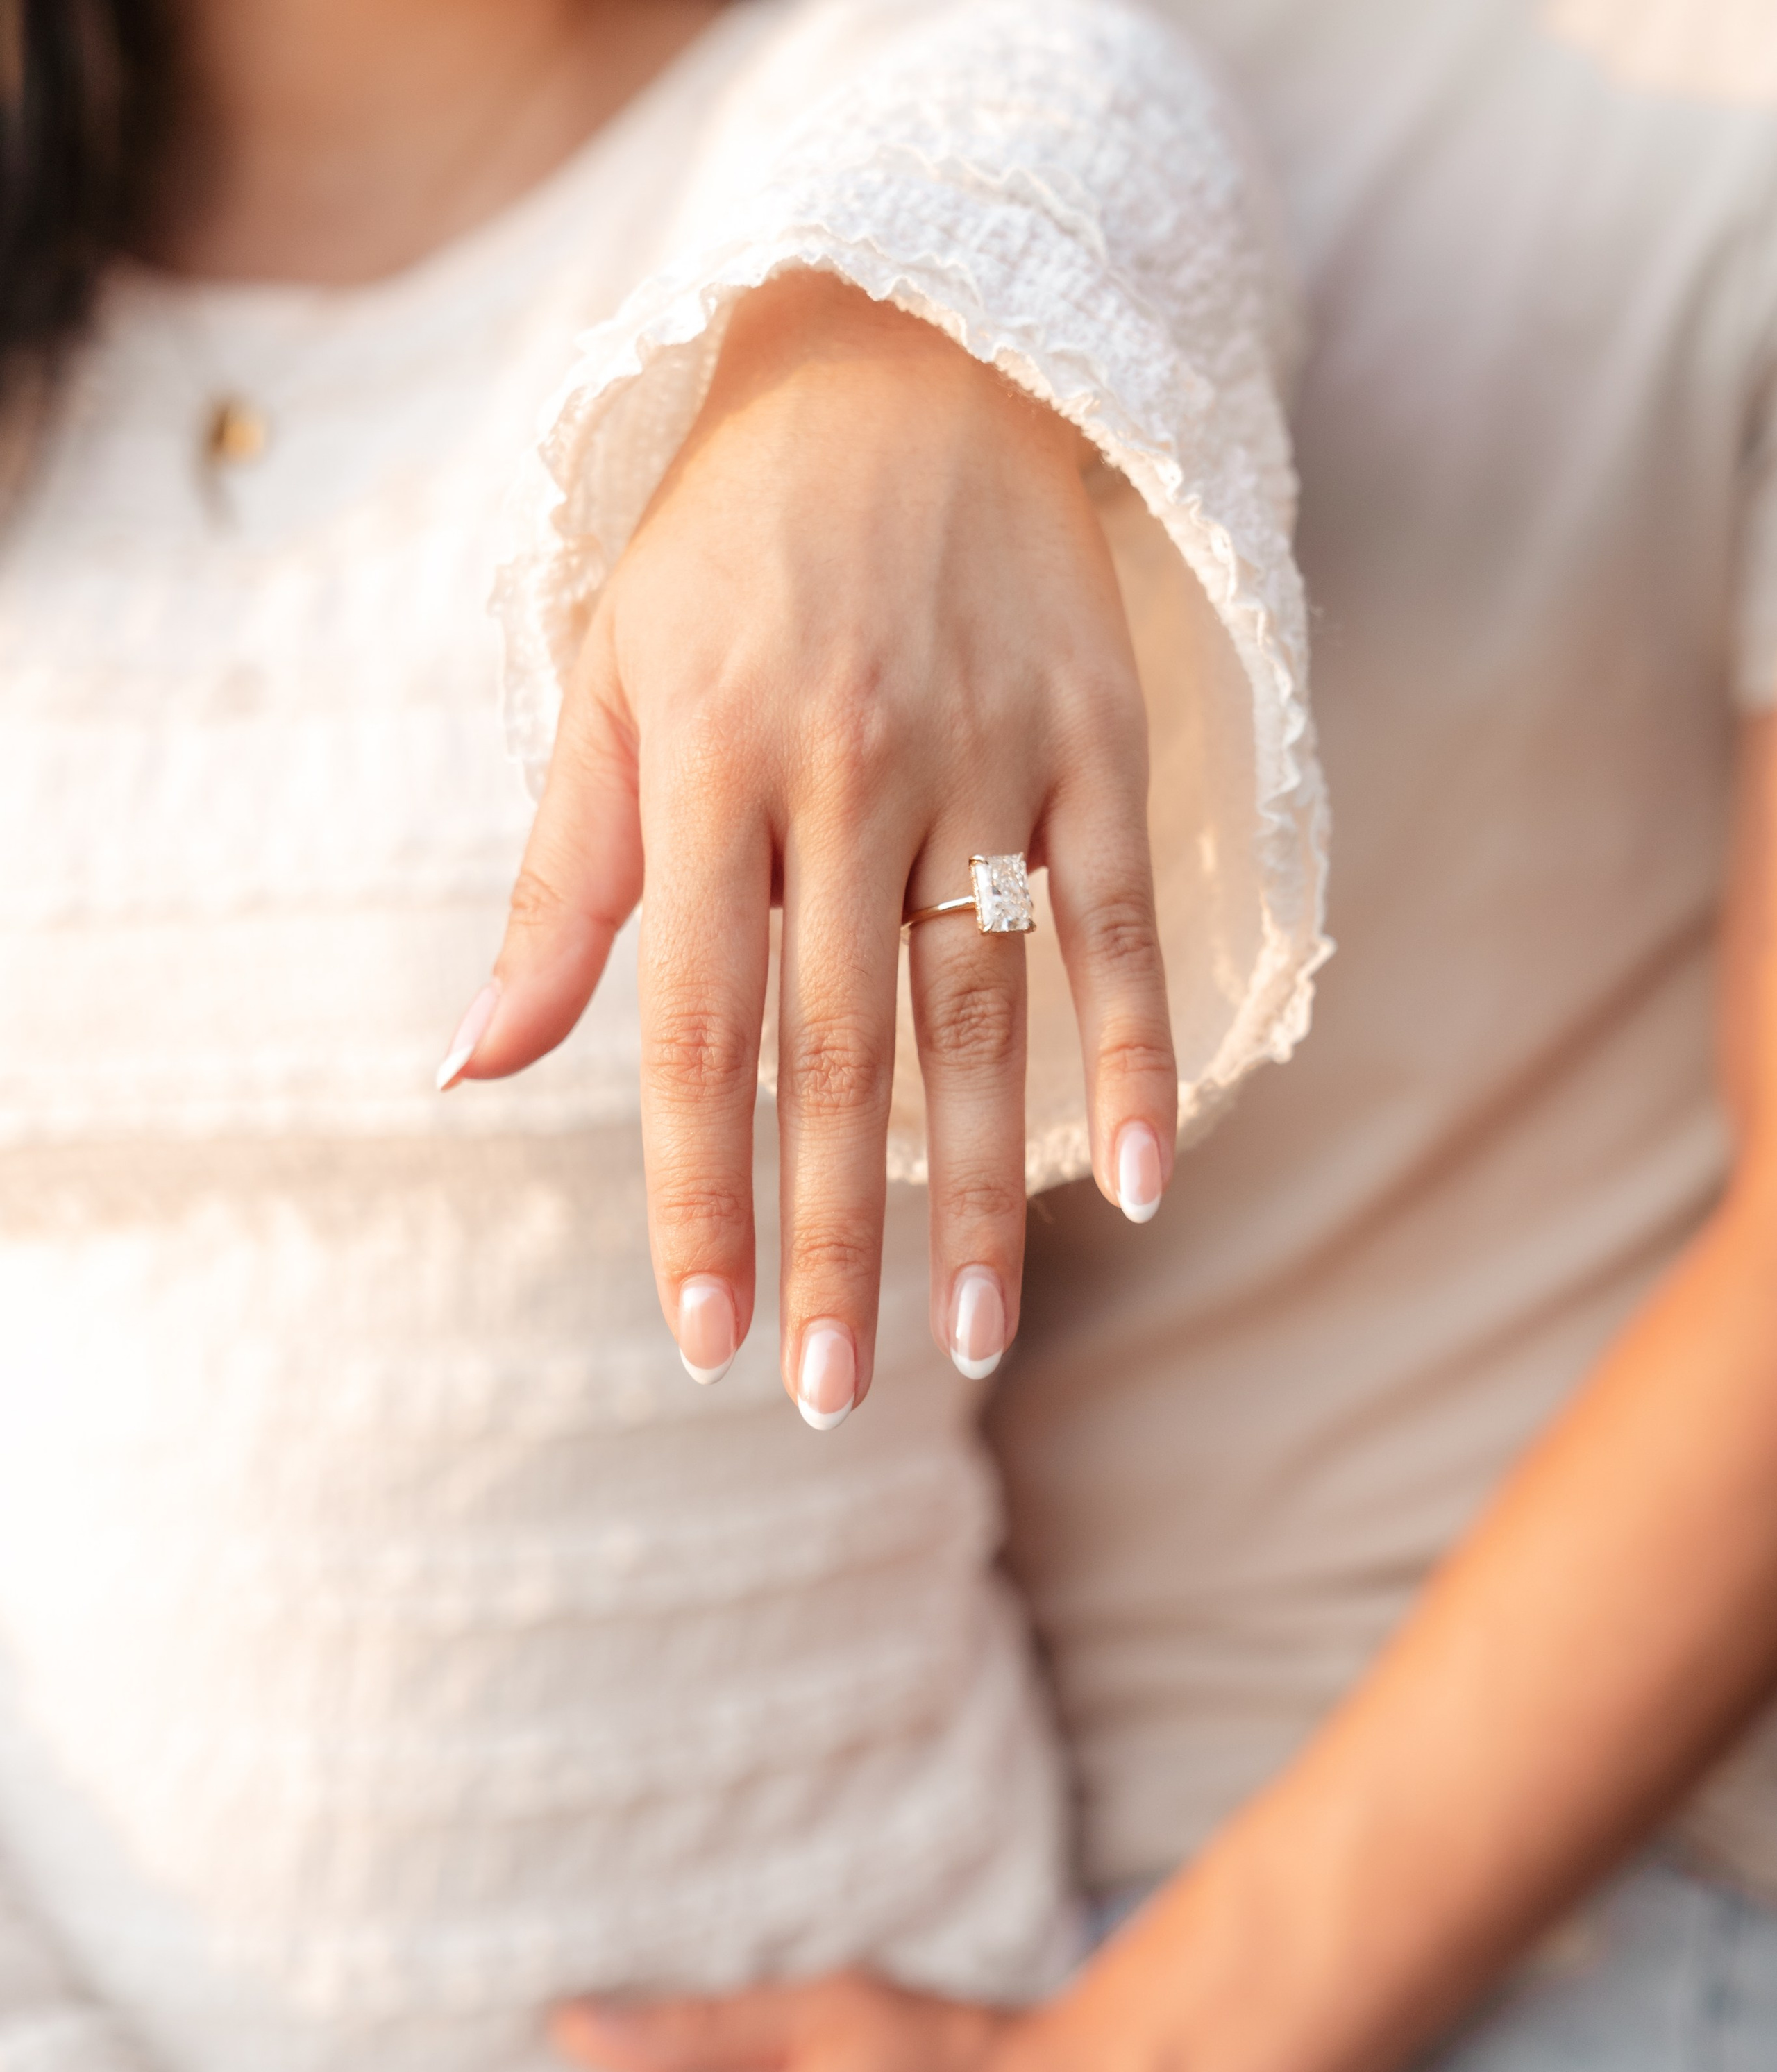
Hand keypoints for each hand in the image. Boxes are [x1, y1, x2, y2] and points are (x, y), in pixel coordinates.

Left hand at [441, 270, 1174, 1419]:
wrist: (910, 359)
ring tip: (970, 1343)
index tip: (705, 1339)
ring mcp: (984, 759)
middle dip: (830, 1237)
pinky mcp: (1094, 744)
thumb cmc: (728, 555)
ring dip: (976, 1192)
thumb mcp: (609, 690)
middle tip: (829, 1397)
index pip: (690, 1030)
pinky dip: (1131, 1054)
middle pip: (835, 1054)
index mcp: (705, 766)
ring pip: (980, 1016)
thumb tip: (472, 1072)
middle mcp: (844, 772)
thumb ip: (559, 889)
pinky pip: (1116, 925)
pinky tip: (1134, 1187)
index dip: (695, 1196)